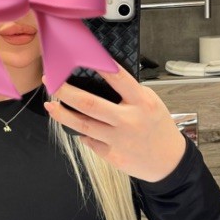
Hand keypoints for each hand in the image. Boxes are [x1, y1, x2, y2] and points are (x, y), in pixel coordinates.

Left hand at [42, 65, 186, 181]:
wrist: (169, 162)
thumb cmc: (158, 129)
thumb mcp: (151, 103)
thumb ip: (129, 93)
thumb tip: (99, 80)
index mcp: (142, 102)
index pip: (117, 78)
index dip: (97, 65)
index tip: (80, 56)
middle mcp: (129, 120)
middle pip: (89, 103)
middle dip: (65, 91)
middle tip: (51, 82)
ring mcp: (118, 140)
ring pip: (82, 125)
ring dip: (62, 114)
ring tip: (51, 105)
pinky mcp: (112, 155)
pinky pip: (89, 140)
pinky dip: (81, 132)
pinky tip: (76, 125)